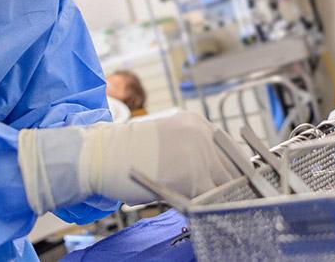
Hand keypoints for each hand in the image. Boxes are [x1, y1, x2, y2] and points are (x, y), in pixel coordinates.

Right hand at [18, 111, 237, 212]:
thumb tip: (211, 175)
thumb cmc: (127, 152)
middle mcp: (203, 134)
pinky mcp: (192, 177)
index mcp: (197, 122)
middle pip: (234, 168)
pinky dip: (206, 208)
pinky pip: (209, 198)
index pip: (231, 150)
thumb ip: (191, 149)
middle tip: (225, 202)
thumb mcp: (165, 138)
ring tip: (209, 209)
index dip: (233, 171)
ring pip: (225, 186)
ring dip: (219, 199)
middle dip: (230, 187)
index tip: (233, 186)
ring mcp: (199, 155)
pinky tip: (196, 212)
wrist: (101, 154)